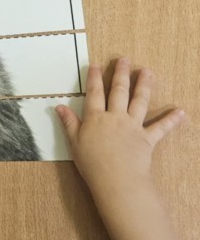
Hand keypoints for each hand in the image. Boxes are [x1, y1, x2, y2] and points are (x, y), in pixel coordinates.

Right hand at [56, 59, 184, 201]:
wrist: (117, 180)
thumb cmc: (92, 165)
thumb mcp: (74, 143)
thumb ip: (69, 123)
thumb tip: (59, 106)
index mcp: (96, 118)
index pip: (94, 93)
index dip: (94, 78)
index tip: (95, 65)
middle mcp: (115, 117)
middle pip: (118, 91)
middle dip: (120, 73)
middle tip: (124, 59)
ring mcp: (133, 126)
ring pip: (139, 101)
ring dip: (144, 85)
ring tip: (147, 72)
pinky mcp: (147, 139)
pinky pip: (161, 128)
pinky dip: (171, 120)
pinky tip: (180, 112)